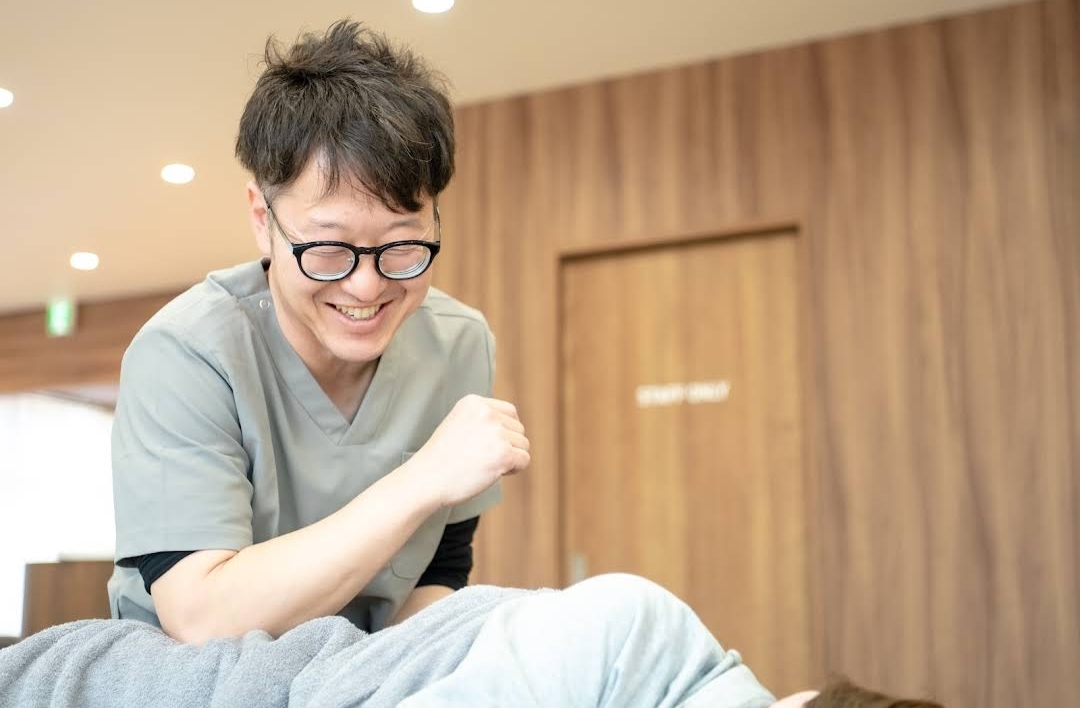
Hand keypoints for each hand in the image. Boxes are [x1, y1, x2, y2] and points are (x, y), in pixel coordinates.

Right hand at [406, 394, 529, 506]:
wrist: (426, 479)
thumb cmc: (441, 459)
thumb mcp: (459, 424)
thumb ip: (482, 420)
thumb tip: (513, 427)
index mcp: (474, 403)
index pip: (509, 412)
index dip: (504, 431)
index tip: (488, 445)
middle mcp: (486, 413)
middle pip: (518, 429)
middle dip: (508, 445)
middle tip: (483, 458)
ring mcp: (495, 433)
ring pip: (523, 445)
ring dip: (511, 458)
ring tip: (485, 465)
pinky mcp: (503, 453)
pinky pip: (524, 460)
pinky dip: (514, 469)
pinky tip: (494, 473)